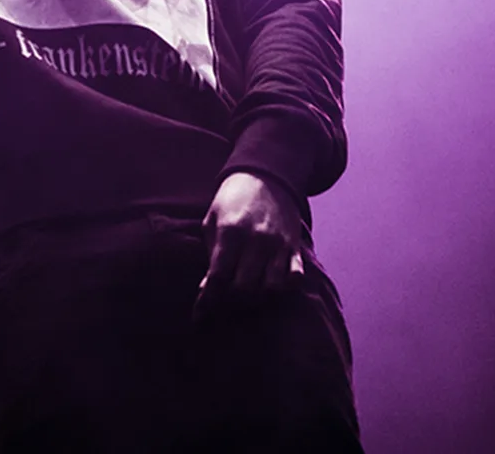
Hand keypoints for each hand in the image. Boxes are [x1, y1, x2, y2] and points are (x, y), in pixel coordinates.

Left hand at [194, 171, 304, 320]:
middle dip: (231, 303)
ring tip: (247, 296)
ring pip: (271, 288)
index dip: (207, 301)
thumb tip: (207, 289)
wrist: (265, 176)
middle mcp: (256, 241)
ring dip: (257, 299)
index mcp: (230, 233)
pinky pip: (295, 278)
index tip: (199, 318)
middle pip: (244, 289)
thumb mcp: (212, 220)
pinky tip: (271, 286)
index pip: (218, 277)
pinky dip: (285, 288)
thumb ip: (211, 253)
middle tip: (224, 305)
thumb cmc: (231, 202)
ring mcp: (278, 244)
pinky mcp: (294, 247)